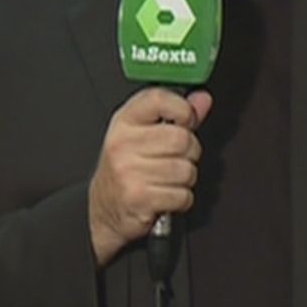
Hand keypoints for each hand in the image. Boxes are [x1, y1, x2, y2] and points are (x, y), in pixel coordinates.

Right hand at [87, 87, 212, 266]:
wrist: (104, 207)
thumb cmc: (127, 167)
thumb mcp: (145, 134)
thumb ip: (177, 115)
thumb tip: (202, 99)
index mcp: (125, 121)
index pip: (158, 99)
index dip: (182, 109)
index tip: (186, 120)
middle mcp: (123, 143)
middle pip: (181, 139)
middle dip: (190, 152)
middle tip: (177, 158)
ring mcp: (128, 171)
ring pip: (186, 170)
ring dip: (186, 179)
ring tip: (169, 179)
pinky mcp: (137, 198)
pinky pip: (182, 195)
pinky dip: (181, 199)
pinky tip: (166, 195)